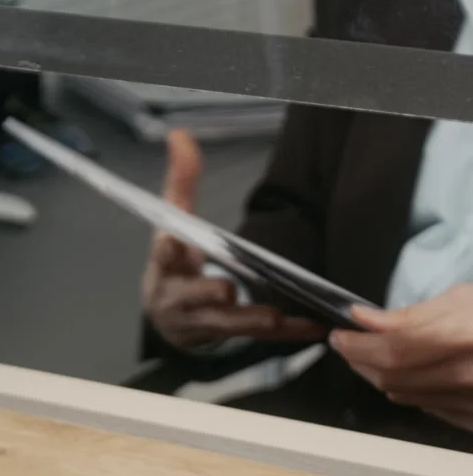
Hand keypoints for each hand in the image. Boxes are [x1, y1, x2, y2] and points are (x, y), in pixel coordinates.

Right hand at [142, 130, 323, 348]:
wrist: (169, 316)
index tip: (172, 242)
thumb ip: (181, 181)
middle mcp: (179, 298)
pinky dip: (287, 334)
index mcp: (165, 266)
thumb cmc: (175, 265)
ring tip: (272, 315)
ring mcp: (203, 323)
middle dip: (209, 294)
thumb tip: (180, 135)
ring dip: (248, 321)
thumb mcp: (173, 222)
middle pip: (193, 297)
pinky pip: (260, 339)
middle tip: (227, 288)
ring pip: (225, 325)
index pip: (162, 256)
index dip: (167, 250)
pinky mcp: (230, 338)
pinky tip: (312, 326)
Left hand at [329, 286, 472, 431]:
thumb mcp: (463, 299)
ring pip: (402, 394)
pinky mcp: (471, 418)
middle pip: (391, 376)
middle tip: (346, 342)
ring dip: (375, 375)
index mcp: (465, 337)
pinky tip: (403, 372)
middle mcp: (468, 374)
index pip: (393, 349)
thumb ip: (411, 314)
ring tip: (367, 353)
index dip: (358, 343)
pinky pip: (424, 406)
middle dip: (358, 359)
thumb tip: (363, 320)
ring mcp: (470, 401)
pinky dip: (403, 389)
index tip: (341, 332)